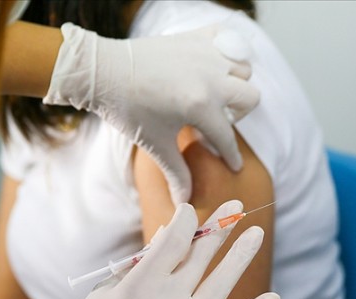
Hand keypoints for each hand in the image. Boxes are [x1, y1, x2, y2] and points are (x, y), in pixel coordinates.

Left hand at [44, 24, 260, 204]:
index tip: (235, 166)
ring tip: (216, 93)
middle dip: (240, 114)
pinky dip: (226, 50)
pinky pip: (226, 38)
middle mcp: (210, 78)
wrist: (104, 72)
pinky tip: (214, 64)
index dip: (232, 156)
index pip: (227, 137)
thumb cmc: (127, 109)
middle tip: (221, 120)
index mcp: (201, 106)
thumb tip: (184, 203)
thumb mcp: (154, 143)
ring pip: (243, 68)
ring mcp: (205, 54)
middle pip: (251, 97)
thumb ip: (176, 173)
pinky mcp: (195, 37)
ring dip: (235, 83)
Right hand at [49, 201, 279, 298]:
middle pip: (200, 256)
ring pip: (221, 284)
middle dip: (218, 228)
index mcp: (140, 284)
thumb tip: (166, 236)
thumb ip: (138, 264)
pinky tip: (273, 298)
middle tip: (235, 207)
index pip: (174, 240)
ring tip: (256, 234)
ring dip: (241, 256)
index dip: (185, 219)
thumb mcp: (106, 290)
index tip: (189, 210)